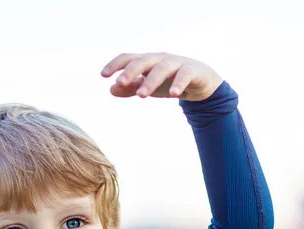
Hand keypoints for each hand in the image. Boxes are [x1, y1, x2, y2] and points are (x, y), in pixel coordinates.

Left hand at [100, 52, 222, 101]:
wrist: (200, 82)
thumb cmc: (169, 82)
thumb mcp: (148, 87)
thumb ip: (130, 88)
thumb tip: (111, 89)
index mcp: (147, 62)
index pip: (129, 58)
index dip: (115, 65)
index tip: (103, 75)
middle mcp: (160, 59)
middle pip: (143, 61)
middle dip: (130, 71)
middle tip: (120, 83)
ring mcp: (176, 63)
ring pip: (162, 68)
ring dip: (150, 81)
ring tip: (141, 95)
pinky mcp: (192, 70)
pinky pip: (184, 75)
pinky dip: (178, 83)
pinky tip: (173, 94)